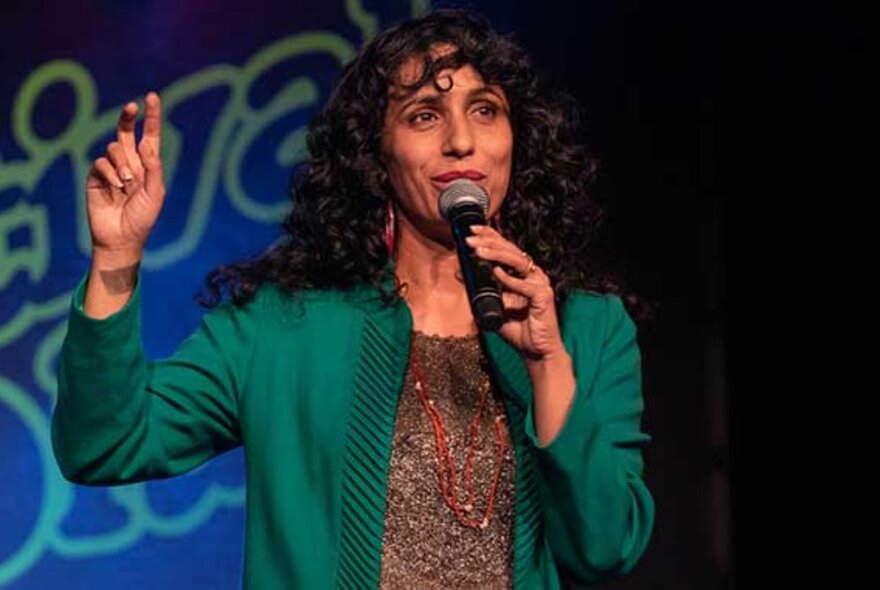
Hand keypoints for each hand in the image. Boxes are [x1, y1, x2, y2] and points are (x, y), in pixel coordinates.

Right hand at [86, 92, 164, 262]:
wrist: (121, 238)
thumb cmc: (143, 218)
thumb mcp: (156, 193)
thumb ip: (153, 168)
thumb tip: (147, 144)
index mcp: (148, 166)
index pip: (150, 136)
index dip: (151, 117)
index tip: (151, 97)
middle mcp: (130, 164)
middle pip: (126, 133)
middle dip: (128, 117)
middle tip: (132, 106)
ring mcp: (112, 170)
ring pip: (114, 149)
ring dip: (123, 164)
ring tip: (127, 184)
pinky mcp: (96, 177)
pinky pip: (101, 163)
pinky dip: (110, 173)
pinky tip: (115, 187)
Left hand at [465, 224, 566, 361]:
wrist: (535, 351)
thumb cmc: (517, 328)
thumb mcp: (492, 304)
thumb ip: (478, 288)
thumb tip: (459, 272)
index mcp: (521, 273)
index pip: (505, 248)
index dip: (490, 236)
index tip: (471, 230)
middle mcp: (532, 274)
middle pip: (511, 250)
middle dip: (489, 242)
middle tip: (469, 239)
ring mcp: (540, 283)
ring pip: (518, 262)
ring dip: (497, 254)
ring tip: (479, 251)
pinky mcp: (544, 296)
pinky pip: (525, 285)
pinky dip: (509, 279)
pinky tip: (496, 272)